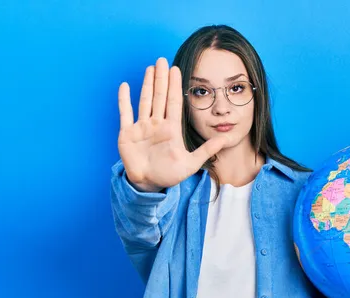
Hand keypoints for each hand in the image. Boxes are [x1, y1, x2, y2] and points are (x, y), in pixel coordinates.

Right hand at [117, 57, 230, 191]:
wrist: (149, 184)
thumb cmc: (169, 174)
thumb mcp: (191, 163)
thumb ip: (207, 150)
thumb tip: (226, 140)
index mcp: (171, 129)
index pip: (173, 102)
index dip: (174, 86)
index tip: (176, 69)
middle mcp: (156, 124)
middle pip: (159, 97)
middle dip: (161, 79)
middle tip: (162, 60)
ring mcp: (142, 127)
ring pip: (145, 101)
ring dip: (146, 84)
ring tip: (150, 68)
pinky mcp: (127, 134)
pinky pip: (125, 113)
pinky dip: (124, 100)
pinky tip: (125, 86)